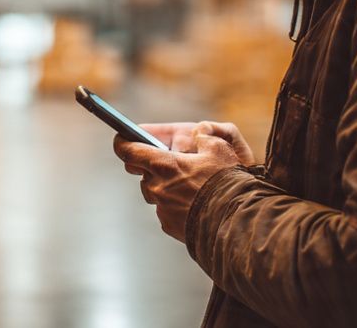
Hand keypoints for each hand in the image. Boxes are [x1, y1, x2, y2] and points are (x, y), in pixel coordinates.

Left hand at [113, 125, 245, 243]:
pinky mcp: (169, 225)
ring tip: (190, 187)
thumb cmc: (226, 183)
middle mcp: (157, 187)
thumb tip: (199, 132)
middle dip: (155, 168)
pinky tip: (194, 204)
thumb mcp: (219, 149)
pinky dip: (175, 205)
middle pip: (144, 173)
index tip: (122, 140)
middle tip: (176, 167)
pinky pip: (165, 210)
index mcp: (164, 165)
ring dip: (166, 188)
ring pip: (156, 193)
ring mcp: (162, 208)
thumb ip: (205, 136)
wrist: (235, 223)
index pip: (128, 151)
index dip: (123, 143)